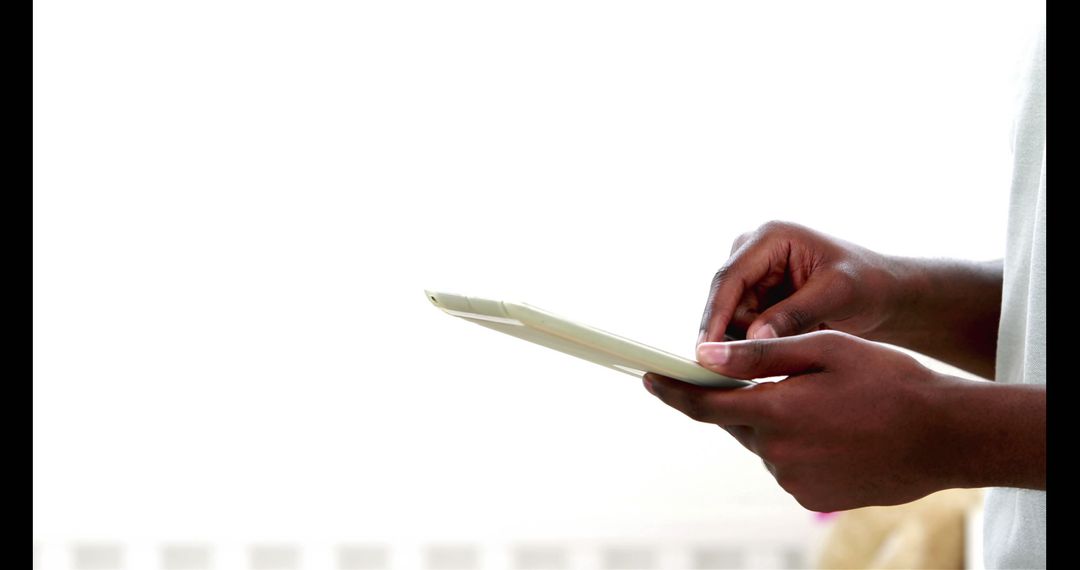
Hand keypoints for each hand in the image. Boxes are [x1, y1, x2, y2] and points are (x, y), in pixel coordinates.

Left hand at [645, 331, 966, 510]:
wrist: (945, 437)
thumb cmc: (889, 382)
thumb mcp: (826, 350)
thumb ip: (760, 353)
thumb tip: (705, 354)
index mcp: (774, 411)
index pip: (703, 404)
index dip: (672, 391)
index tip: (649, 378)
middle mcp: (776, 453)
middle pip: (736, 422)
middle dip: (741, 400)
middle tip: (776, 378)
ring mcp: (794, 481)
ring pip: (764, 444)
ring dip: (776, 423)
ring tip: (825, 405)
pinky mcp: (812, 498)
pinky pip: (788, 466)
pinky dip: (797, 447)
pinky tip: (834, 432)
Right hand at [698, 221, 901, 343]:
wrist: (884, 295)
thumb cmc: (868, 284)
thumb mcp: (835, 295)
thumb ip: (793, 314)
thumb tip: (753, 340)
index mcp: (770, 237)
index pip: (729, 278)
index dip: (715, 316)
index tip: (707, 352)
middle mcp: (753, 251)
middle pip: (723, 300)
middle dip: (734, 334)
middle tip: (754, 368)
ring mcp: (752, 274)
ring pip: (729, 318)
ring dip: (749, 341)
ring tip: (789, 351)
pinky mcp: (755, 296)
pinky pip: (741, 326)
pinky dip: (756, 343)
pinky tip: (782, 351)